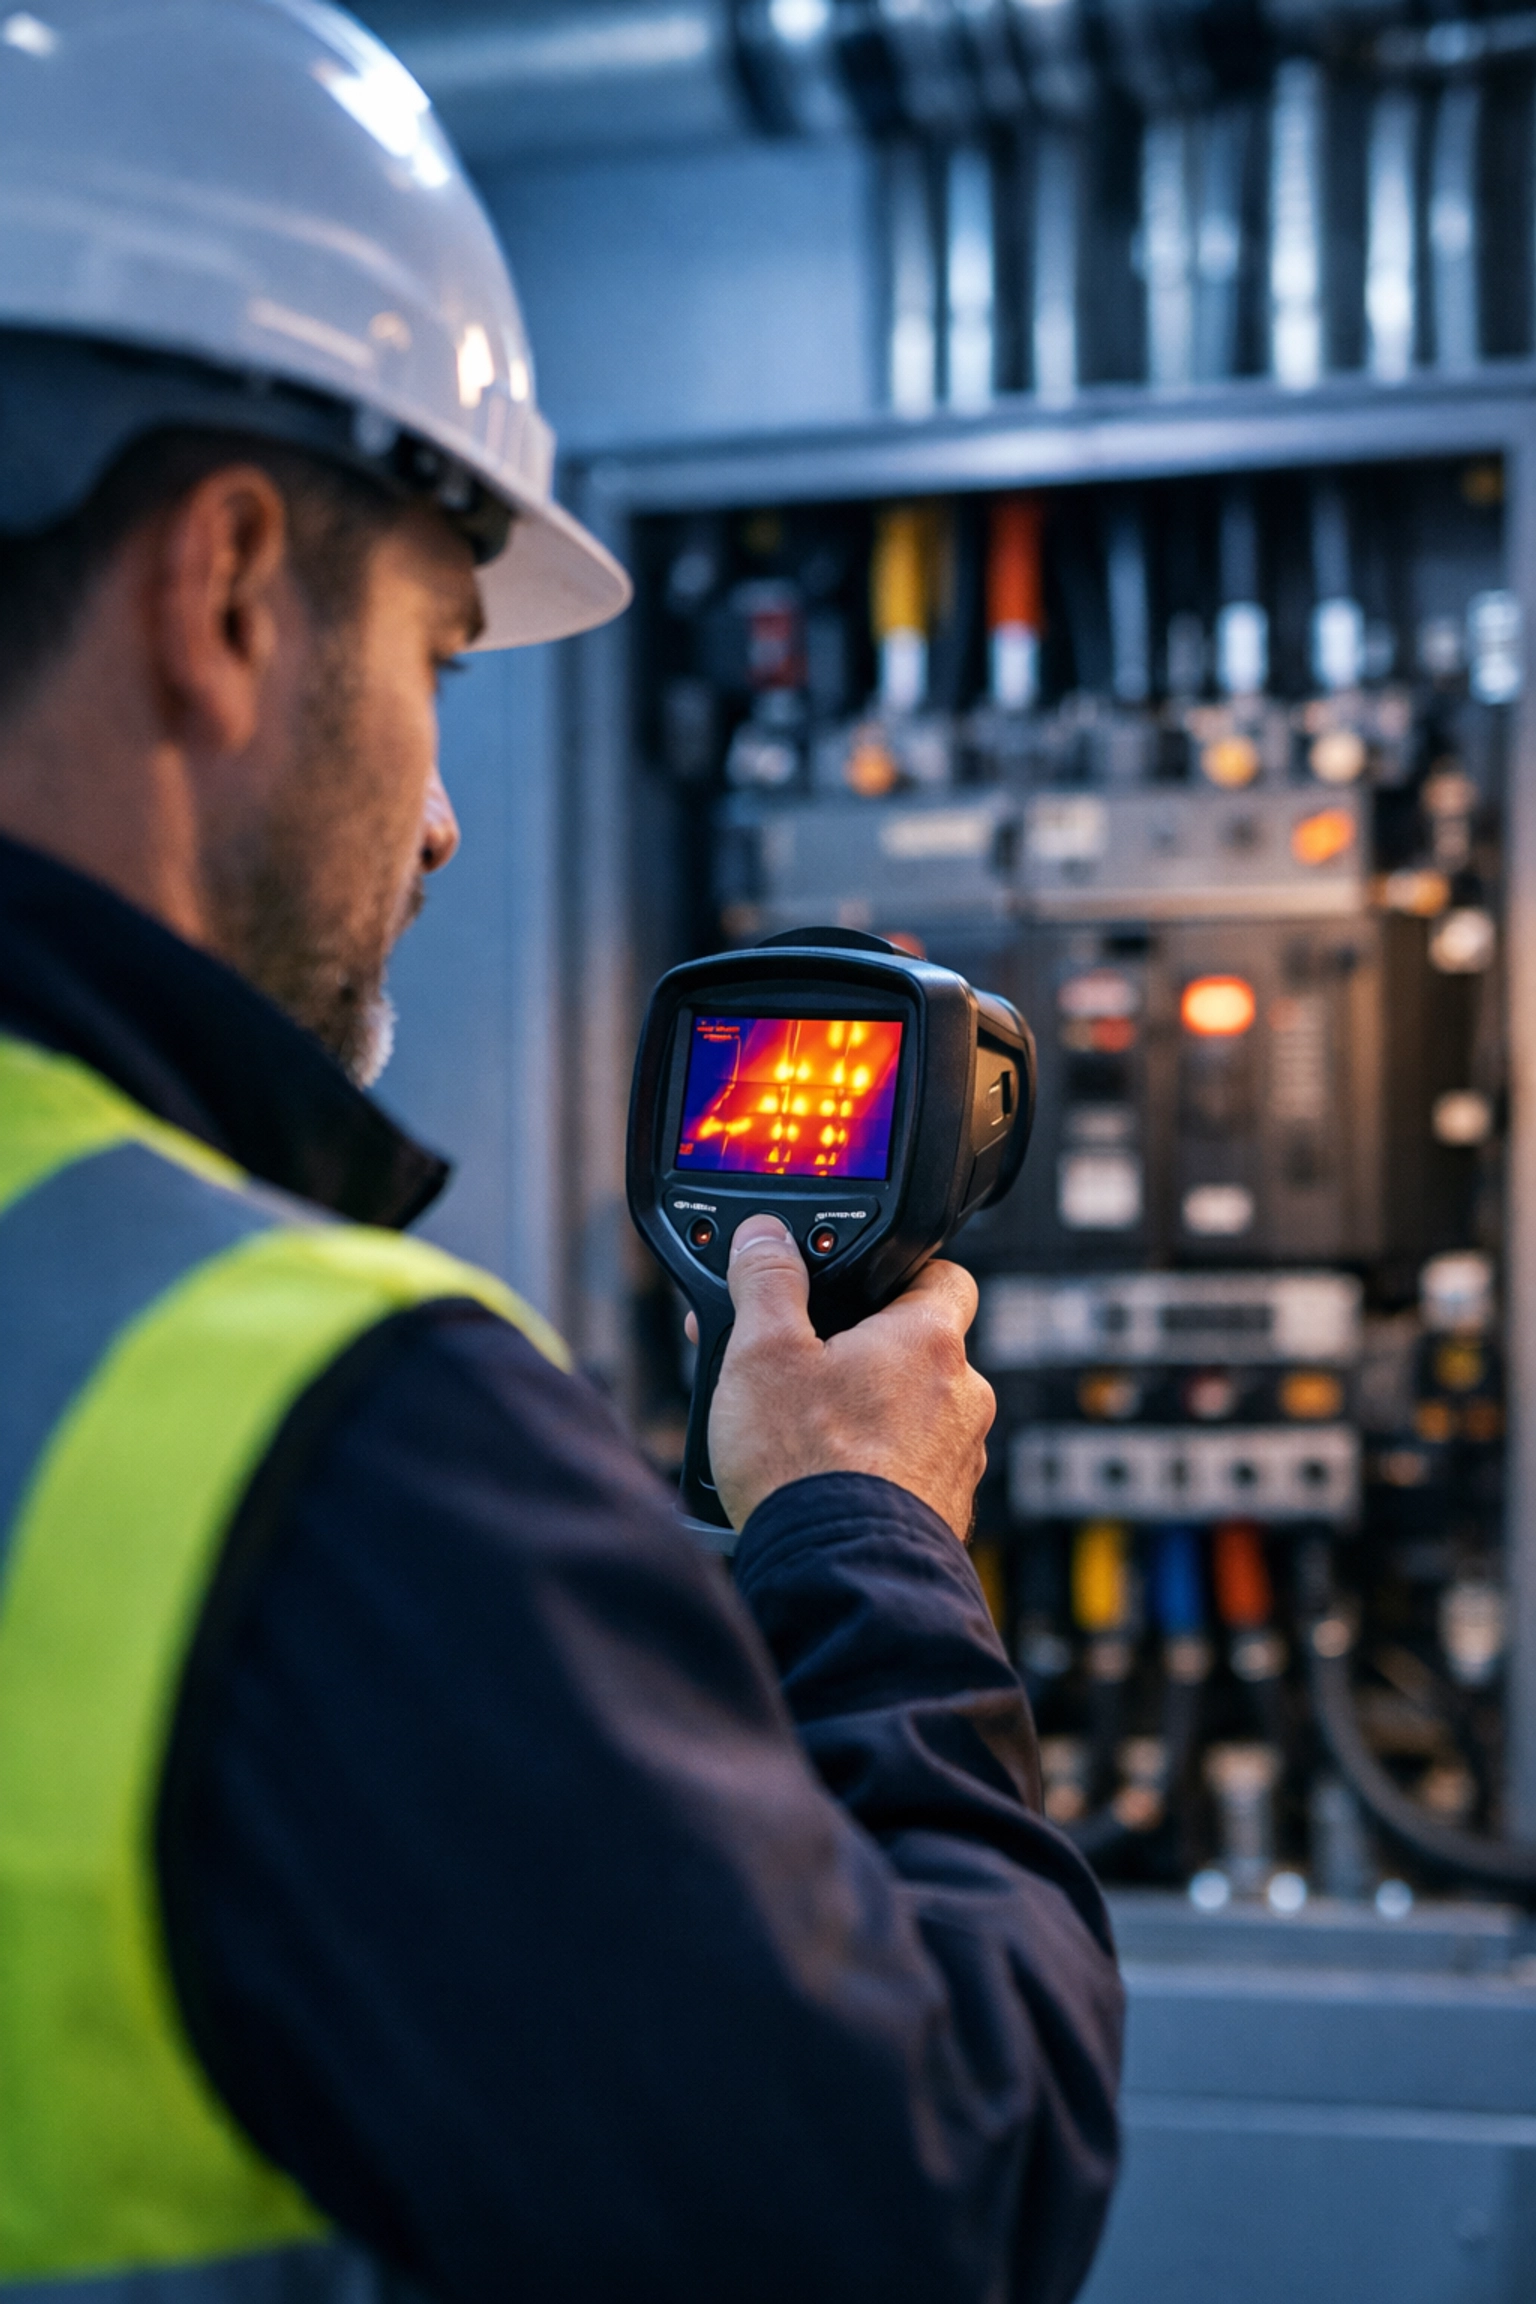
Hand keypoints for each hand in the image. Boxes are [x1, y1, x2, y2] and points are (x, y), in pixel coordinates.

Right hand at [701, 1214, 994, 1539]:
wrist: (837, 1574)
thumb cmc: (808, 1466)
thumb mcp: (762, 1354)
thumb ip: (766, 1282)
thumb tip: (764, 1237)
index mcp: (929, 1340)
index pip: (943, 1274)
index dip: (901, 1270)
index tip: (862, 1282)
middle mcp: (963, 1396)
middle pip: (920, 1349)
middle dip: (867, 1353)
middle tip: (809, 1366)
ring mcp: (961, 1458)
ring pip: (918, 1412)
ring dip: (873, 1414)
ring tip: (808, 1431)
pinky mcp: (946, 1511)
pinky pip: (915, 1469)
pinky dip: (879, 1467)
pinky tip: (828, 1480)